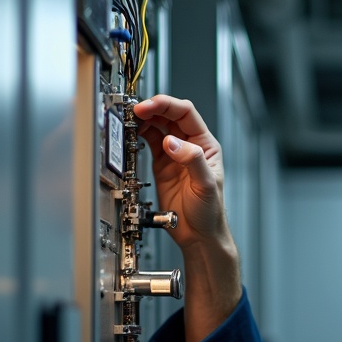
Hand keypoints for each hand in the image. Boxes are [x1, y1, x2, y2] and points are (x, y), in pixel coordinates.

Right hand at [133, 95, 228, 252]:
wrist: (199, 235)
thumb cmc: (210, 212)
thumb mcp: (206, 185)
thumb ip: (192, 161)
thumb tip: (172, 142)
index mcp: (205, 145)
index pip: (186, 114)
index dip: (167, 106)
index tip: (149, 106)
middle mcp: (190, 146)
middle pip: (170, 116)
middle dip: (153, 108)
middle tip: (135, 110)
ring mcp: (174, 155)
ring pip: (158, 126)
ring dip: (145, 119)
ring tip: (131, 117)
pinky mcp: (162, 165)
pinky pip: (150, 142)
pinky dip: (140, 134)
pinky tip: (134, 131)